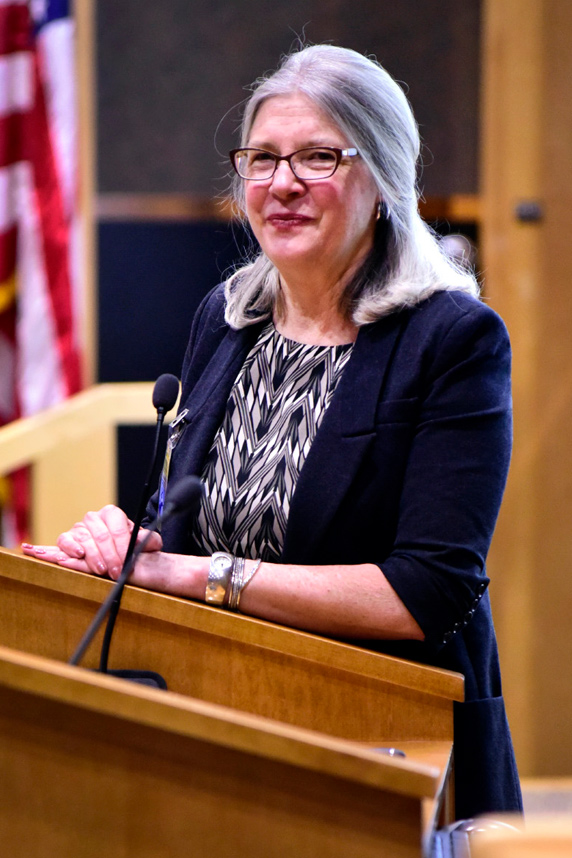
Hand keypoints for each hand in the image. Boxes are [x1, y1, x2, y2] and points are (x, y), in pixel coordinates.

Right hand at [21, 504, 162, 577]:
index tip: (126, 563)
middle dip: (110, 556)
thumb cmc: (130, 549)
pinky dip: (69, 548)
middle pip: (101, 535)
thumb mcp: (146, 544)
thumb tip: (140, 538)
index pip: (117, 528)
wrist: (116, 555)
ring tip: (101, 570)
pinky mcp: (66, 539)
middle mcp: (94, 518)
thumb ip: (150, 540)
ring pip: (84, 539)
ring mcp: (79, 528)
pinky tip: (78, 556)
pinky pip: (64, 540)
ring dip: (93, 556)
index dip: (122, 547)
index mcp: (112, 514)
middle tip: (115, 572)